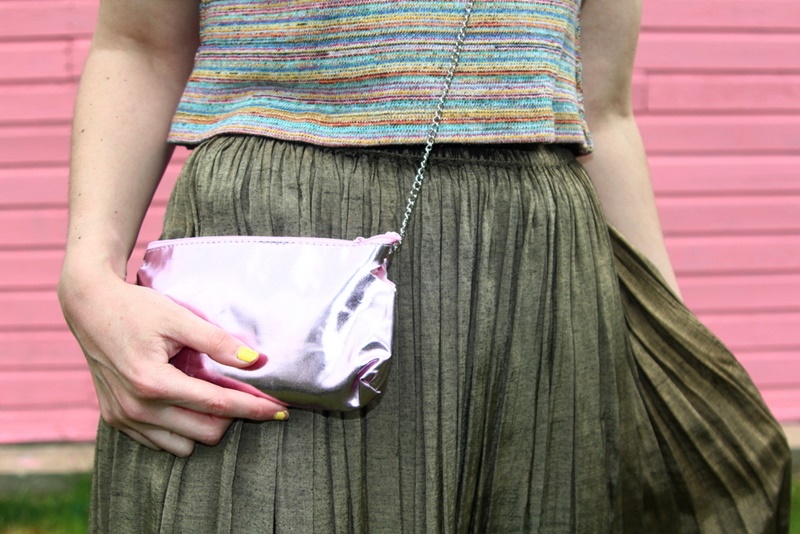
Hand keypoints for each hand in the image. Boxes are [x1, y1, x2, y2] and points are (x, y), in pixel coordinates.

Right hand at [58, 264, 287, 456]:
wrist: (90, 307)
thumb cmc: (136, 308)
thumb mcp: (180, 318)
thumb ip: (218, 342)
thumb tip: (256, 360)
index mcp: (154, 382)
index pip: (217, 404)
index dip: (253, 408)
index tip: (280, 410)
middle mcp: (137, 407)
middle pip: (205, 432)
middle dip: (232, 417)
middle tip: (243, 394)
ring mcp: (124, 417)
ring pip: (184, 445)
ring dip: (205, 425)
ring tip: (209, 395)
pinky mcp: (116, 419)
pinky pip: (160, 442)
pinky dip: (179, 429)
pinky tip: (184, 402)